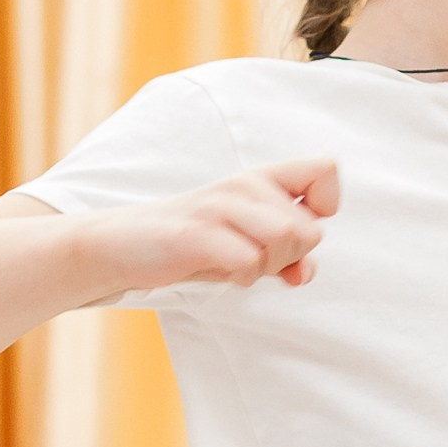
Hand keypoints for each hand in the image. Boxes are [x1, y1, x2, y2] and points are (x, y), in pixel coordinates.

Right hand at [87, 159, 337, 295]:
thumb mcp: (245, 245)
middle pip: (310, 228)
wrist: (122, 247)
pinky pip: (249, 260)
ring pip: (286, 239)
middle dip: (288, 257)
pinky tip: (217, 270)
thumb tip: (307, 272)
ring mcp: (219, 206)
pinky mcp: (196, 232)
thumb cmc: (192, 244)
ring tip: (235, 264)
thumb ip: (284, 255)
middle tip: (251, 258)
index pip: (325, 170)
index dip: (323, 207)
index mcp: (260, 180)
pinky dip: (240, 276)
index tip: (294, 228)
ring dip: (266, 267)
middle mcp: (244, 185)